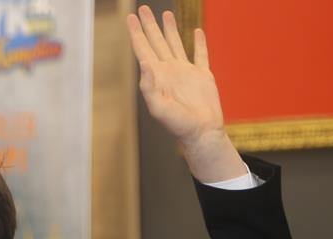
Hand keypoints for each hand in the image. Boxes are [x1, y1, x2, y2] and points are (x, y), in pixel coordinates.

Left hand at [127, 6, 245, 182]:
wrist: (201, 132)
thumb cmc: (178, 125)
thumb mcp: (158, 108)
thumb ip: (149, 86)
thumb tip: (144, 62)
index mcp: (156, 76)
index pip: (143, 49)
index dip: (136, 33)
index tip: (130, 17)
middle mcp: (169, 71)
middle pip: (156, 42)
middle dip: (148, 25)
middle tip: (142, 9)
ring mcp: (186, 72)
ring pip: (175, 44)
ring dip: (169, 28)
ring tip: (165, 13)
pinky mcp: (203, 76)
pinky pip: (200, 54)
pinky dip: (198, 42)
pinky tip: (195, 31)